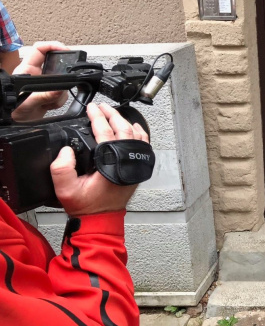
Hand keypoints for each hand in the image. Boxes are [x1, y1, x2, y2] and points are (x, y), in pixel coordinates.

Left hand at [11, 41, 69, 121]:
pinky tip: (49, 105)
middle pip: (55, 64)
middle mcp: (37, 74)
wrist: (17, 123)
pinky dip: (59, 101)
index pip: (40, 49)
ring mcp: (44, 84)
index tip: (65, 50)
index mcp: (27, 70)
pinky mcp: (50, 93)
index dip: (52, 45)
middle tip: (67, 78)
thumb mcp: (28, 102)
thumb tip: (60, 90)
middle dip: (62, 74)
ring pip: (62, 81)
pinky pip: (63, 93)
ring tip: (49, 101)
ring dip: (60, 93)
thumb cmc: (13, 111)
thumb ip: (44, 96)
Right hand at [51, 102, 148, 216]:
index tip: (92, 108)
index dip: (98, 117)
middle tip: (101, 106)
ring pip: (135, 135)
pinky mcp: (137, 167)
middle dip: (112, 114)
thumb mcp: (65, 189)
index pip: (106, 132)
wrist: (101, 218)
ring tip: (113, 112)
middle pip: (123, 129)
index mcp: (111, 164)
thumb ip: (61, 168)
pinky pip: (142, 144)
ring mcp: (134, 164)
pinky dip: (138, 132)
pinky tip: (133, 126)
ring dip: (124, 121)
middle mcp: (126, 162)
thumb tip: (67, 150)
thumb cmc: (87, 205)